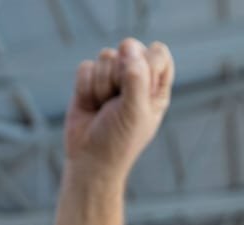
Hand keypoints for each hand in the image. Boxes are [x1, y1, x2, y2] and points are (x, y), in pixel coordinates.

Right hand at [63, 38, 174, 181]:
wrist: (89, 160)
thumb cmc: (119, 140)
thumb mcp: (135, 111)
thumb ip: (136, 77)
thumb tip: (127, 46)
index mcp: (156, 85)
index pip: (157, 53)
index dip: (146, 64)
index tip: (140, 88)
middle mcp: (136, 78)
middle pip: (129, 48)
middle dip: (120, 75)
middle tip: (118, 102)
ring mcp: (111, 78)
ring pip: (105, 57)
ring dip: (101, 86)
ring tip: (104, 108)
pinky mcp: (90, 81)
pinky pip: (86, 67)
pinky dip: (85, 88)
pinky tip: (90, 106)